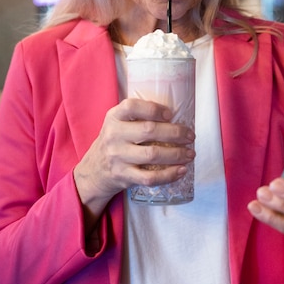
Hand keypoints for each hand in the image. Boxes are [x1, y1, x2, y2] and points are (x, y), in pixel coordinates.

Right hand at [74, 98, 194, 225]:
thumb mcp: (117, 123)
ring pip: (152, 154)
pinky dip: (169, 175)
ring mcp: (118, 157)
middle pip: (149, 131)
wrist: (93, 170)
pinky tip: (181, 170)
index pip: (132, 107)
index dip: (154, 109)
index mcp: (114, 117)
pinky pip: (150, 177)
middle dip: (175, 133)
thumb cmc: (114, 141)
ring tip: (190, 153)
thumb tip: (175, 114)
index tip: (170, 114)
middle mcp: (114, 135)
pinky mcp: (123, 176)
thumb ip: (137, 116)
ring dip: (176, 154)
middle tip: (190, 135)